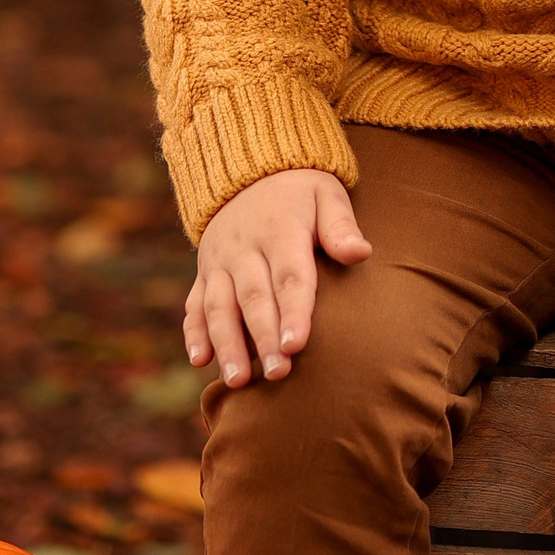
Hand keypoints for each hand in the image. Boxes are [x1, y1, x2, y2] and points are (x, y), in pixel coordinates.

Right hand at [185, 168, 371, 386]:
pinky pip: (194, 304)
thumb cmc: (301, 192)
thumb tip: (361, 253)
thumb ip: (341, 225)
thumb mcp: (326, 194)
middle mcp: (244, 249)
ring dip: (226, 344)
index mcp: (279, 230)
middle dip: (263, 338)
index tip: (297, 345)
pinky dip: (194, 333)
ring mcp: (219, 262)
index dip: (293, 311)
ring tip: (237, 381)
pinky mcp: (203, 272)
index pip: (288, 276)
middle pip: (253, 298)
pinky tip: (200, 361)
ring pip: (218, 307)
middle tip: (277, 375)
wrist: (250, 173)